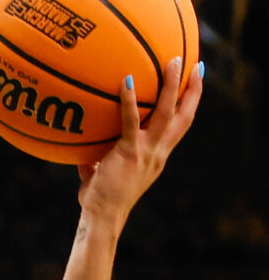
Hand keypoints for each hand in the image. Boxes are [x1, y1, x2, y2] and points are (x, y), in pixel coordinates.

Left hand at [76, 58, 202, 230]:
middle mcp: (158, 152)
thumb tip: (82, 155)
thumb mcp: (100, 177)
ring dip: (172, 86)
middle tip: (197, 64)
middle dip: (193, 90)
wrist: (103, 218)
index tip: (196, 83)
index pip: (180, 126)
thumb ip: (95, 163)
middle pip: (184, 116)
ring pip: (168, 113)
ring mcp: (147, 152)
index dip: (190, 104)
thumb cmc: (100, 201)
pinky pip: (132, 121)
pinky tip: (126, 79)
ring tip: (175, 61)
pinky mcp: (130, 153)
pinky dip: (130, 100)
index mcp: (157, 156)